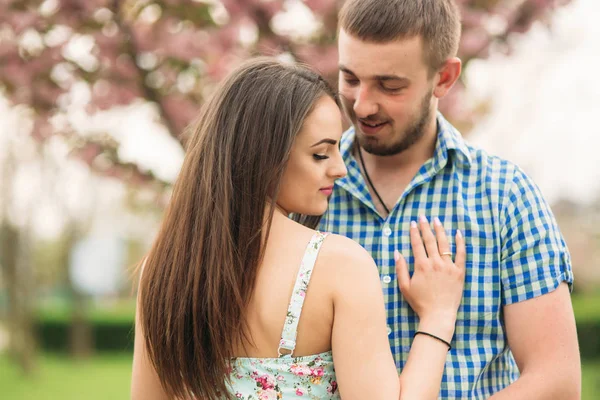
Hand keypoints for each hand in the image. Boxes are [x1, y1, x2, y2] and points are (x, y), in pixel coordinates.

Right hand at [395, 216, 465, 339]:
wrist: (438, 315)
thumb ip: (401, 269)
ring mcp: (448, 267)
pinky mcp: (459, 272)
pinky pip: (461, 254)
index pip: (417, 244)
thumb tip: (397, 253)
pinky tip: (458, 233)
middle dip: (425, 227)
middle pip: (430, 240)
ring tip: (437, 220)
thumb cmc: (420, 302)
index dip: (414, 232)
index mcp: (421, 266)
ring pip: (444, 244)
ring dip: (440, 230)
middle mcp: (435, 263)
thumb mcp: (405, 287)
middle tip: (423, 217)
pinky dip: (460, 243)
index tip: (413, 223)